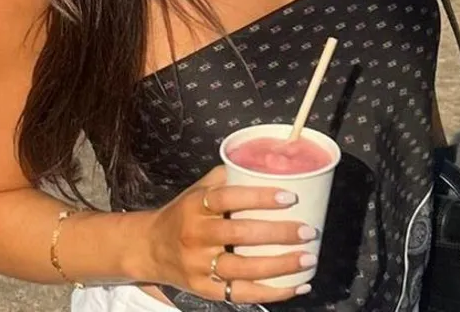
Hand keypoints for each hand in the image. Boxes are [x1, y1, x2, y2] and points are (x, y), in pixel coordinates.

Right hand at [140, 166, 315, 304]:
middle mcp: (195, 235)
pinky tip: (297, 287)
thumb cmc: (182, 216)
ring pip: (242, 268)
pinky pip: (242, 294)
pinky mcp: (205, 289)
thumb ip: (226, 179)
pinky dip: (272, 293)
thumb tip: (265, 165)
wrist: (150, 249)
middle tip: (308, 231)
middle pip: (238, 234)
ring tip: (309, 260)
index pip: (227, 198)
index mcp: (195, 206)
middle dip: (278, 233)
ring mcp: (199, 265)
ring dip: (280, 266)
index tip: (290, 197)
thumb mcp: (196, 192)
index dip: (259, 197)